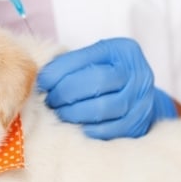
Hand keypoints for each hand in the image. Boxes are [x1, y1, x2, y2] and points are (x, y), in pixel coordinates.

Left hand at [37, 38, 176, 139]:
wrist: (134, 97)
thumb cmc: (103, 76)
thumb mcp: (90, 61)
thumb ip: (69, 65)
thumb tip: (39, 78)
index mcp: (121, 50)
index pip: (85, 58)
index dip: (58, 71)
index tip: (42, 82)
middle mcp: (137, 72)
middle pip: (96, 82)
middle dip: (65, 93)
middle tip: (50, 101)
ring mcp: (141, 100)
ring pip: (101, 108)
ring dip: (73, 113)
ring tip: (60, 113)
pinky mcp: (138, 124)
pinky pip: (109, 130)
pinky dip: (87, 129)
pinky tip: (75, 126)